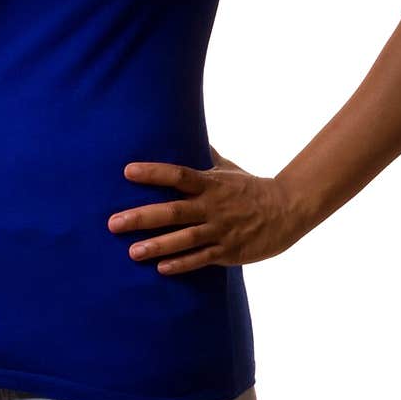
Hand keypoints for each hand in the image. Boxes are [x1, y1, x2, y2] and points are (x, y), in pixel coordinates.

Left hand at [107, 143, 305, 272]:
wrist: (287, 211)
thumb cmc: (251, 188)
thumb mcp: (228, 168)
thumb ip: (205, 155)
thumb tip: (186, 130)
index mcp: (210, 184)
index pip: (178, 175)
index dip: (153, 172)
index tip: (127, 171)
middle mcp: (212, 206)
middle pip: (173, 210)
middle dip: (142, 216)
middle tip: (113, 222)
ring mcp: (220, 230)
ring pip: (185, 239)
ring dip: (158, 246)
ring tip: (132, 252)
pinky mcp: (229, 251)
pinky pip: (202, 259)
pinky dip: (182, 264)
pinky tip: (161, 269)